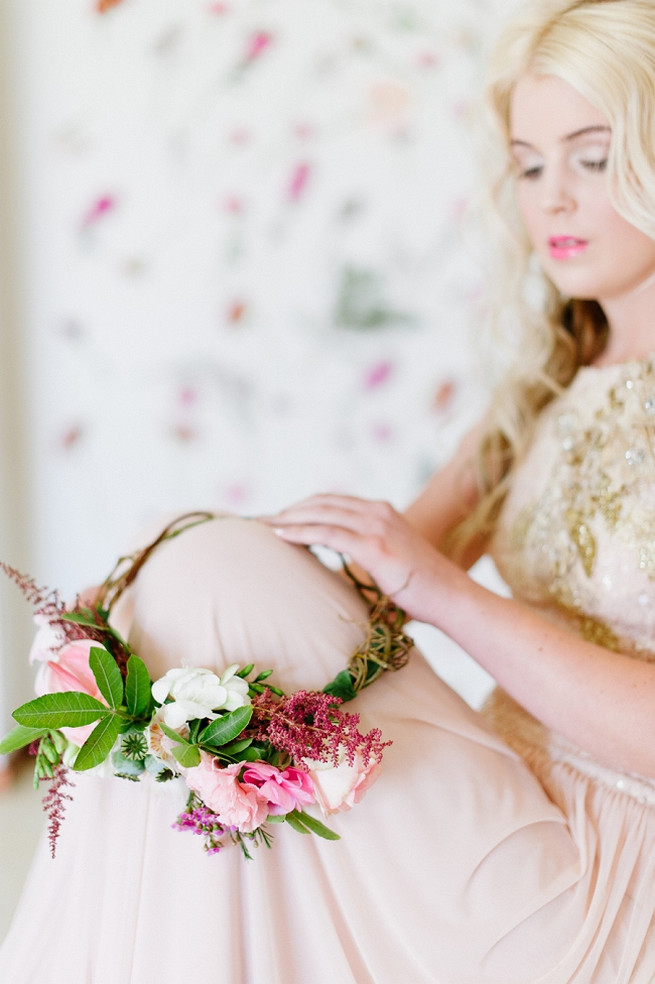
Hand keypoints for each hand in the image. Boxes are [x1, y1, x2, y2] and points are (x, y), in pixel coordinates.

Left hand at [262, 494, 459, 623]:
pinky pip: (328, 533)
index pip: (333, 501)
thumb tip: (338, 567)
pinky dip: (301, 532)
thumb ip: (366, 553)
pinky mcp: (374, 546)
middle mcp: (378, 511)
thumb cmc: (422, 589)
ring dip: (288, 518)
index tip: (279, 516)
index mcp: (382, 511)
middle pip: (321, 502)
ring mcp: (377, 526)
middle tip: (262, 519)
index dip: (303, 506)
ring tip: (264, 525)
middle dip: (289, 509)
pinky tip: (281, 536)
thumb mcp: (391, 560)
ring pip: (321, 513)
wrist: (451, 598)